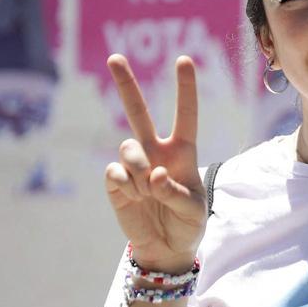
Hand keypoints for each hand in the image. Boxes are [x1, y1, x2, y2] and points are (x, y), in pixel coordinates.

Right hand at [103, 55, 204, 272]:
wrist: (165, 249)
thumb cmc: (187, 225)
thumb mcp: (193, 211)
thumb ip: (175, 192)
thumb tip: (153, 175)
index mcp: (182, 153)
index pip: (185, 115)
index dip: (185, 88)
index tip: (183, 59)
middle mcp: (155, 152)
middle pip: (138, 112)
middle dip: (126, 85)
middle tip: (115, 57)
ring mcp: (134, 166)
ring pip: (127, 146)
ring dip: (139, 168)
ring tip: (148, 190)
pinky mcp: (116, 183)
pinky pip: (115, 172)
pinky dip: (126, 185)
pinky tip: (134, 197)